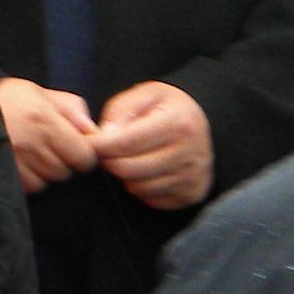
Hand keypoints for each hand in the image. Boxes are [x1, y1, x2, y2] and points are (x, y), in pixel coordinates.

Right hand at [0, 77, 97, 193]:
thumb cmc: (0, 100)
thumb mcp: (35, 91)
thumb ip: (69, 107)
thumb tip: (92, 130)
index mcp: (43, 119)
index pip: (84, 155)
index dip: (82, 152)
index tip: (73, 146)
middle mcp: (31, 144)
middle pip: (66, 171)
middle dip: (61, 160)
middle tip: (44, 145)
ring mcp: (16, 164)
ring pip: (47, 181)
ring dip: (43, 171)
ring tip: (27, 152)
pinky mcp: (5, 177)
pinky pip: (29, 187)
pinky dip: (27, 178)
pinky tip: (17, 162)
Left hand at [88, 81, 212, 210]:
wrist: (203, 121)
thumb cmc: (168, 107)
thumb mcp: (145, 94)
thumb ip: (120, 111)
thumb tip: (104, 138)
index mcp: (178, 122)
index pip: (125, 143)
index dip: (99, 146)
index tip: (89, 143)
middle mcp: (190, 152)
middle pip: (128, 169)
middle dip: (110, 161)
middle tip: (108, 152)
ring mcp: (193, 176)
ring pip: (137, 187)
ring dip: (126, 176)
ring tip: (132, 158)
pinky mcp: (191, 193)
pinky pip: (151, 199)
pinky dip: (142, 187)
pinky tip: (147, 171)